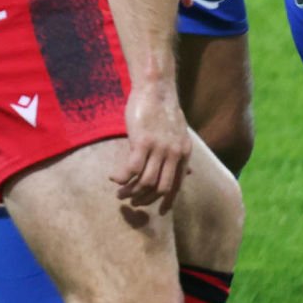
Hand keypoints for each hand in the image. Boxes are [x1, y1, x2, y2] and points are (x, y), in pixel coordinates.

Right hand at [112, 82, 191, 211]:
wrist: (157, 90)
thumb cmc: (165, 112)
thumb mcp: (180, 135)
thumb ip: (181, 155)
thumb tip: (189, 173)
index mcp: (184, 154)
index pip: (177, 185)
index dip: (168, 201)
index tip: (159, 212)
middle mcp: (174, 154)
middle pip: (160, 188)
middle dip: (144, 199)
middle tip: (130, 201)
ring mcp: (160, 149)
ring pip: (145, 182)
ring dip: (130, 191)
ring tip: (119, 192)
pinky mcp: (143, 142)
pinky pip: (132, 170)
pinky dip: (121, 178)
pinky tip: (113, 178)